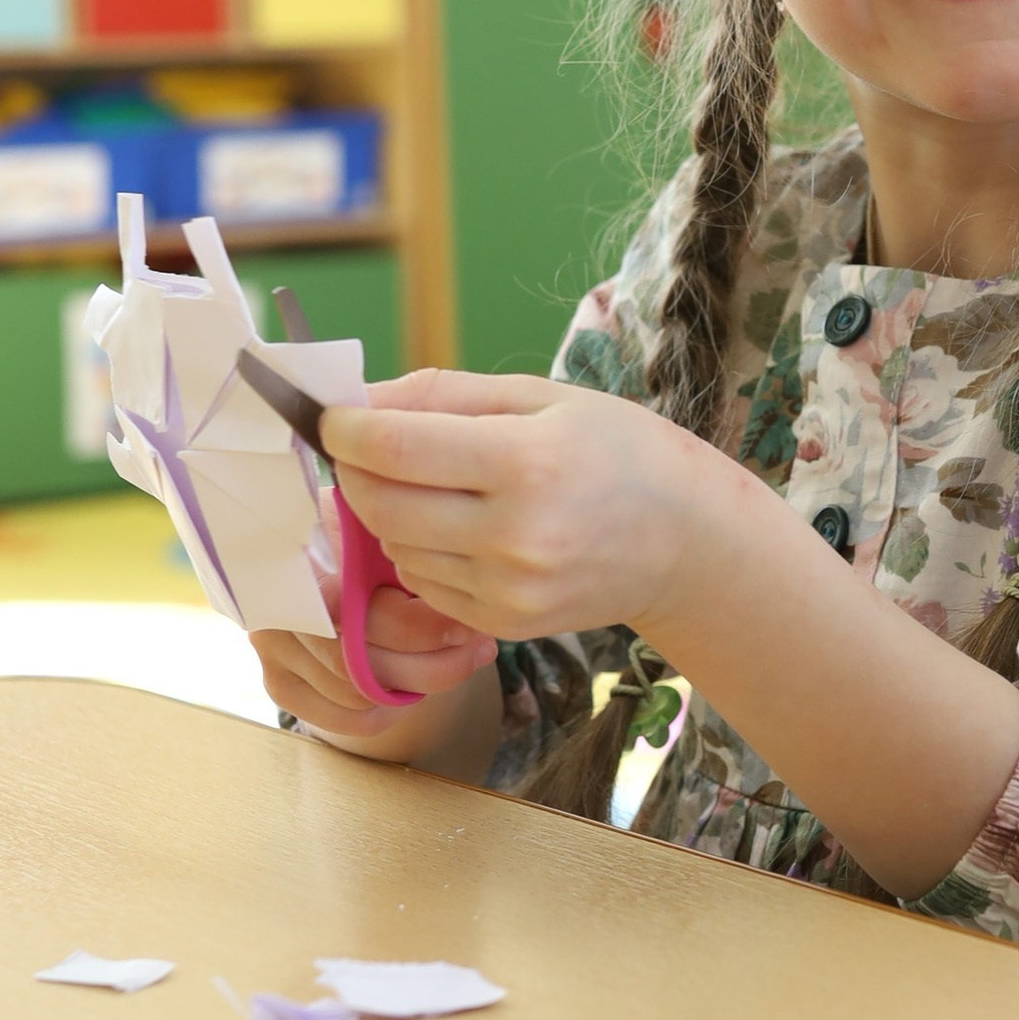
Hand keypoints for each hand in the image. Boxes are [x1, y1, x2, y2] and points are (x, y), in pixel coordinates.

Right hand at [251, 538, 497, 756]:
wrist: (312, 556)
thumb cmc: (357, 539)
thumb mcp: (376, 531)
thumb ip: (401, 556)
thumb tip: (458, 598)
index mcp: (297, 559)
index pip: (357, 613)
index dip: (418, 627)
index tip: (467, 625)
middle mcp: (273, 608)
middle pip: (361, 664)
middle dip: (435, 663)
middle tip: (479, 648)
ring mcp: (271, 650)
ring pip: (359, 696)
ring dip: (419, 685)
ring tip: (457, 658)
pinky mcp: (279, 684)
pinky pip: (348, 719)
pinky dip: (387, 710)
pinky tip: (409, 684)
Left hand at [319, 368, 725, 644]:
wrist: (687, 543)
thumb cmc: (617, 452)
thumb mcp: (542, 396)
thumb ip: (443, 395)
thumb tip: (358, 402)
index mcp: (527, 461)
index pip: (395, 449)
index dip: (346, 430)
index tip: (331, 417)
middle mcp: (516, 534)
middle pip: (381, 506)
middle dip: (355, 473)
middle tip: (364, 449)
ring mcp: (510, 589)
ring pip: (396, 549)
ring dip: (389, 515)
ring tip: (430, 487)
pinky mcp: (505, 624)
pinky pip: (425, 586)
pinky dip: (420, 553)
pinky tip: (458, 528)